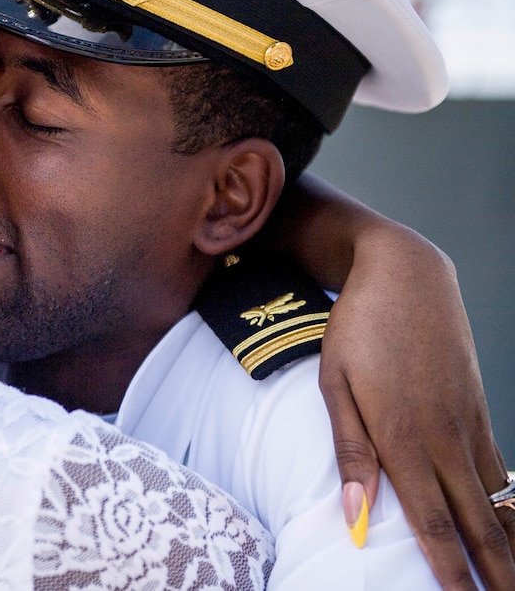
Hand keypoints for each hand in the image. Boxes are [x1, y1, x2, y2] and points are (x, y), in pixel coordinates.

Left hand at [320, 230, 514, 589]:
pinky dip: (509, 500)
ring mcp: (467, 420)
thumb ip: (349, 451)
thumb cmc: (357, 329)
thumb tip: (354, 515)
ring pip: (495, 496)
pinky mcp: (478, 405)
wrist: (405, 274)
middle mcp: (443, 436)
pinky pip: (498, 463)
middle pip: (477, 520)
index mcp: (401, 437)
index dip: (449, 570)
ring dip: (507, 542)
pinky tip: (510, 521)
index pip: (433, 522)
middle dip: (494, 571)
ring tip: (512, 578)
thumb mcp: (335, 384)